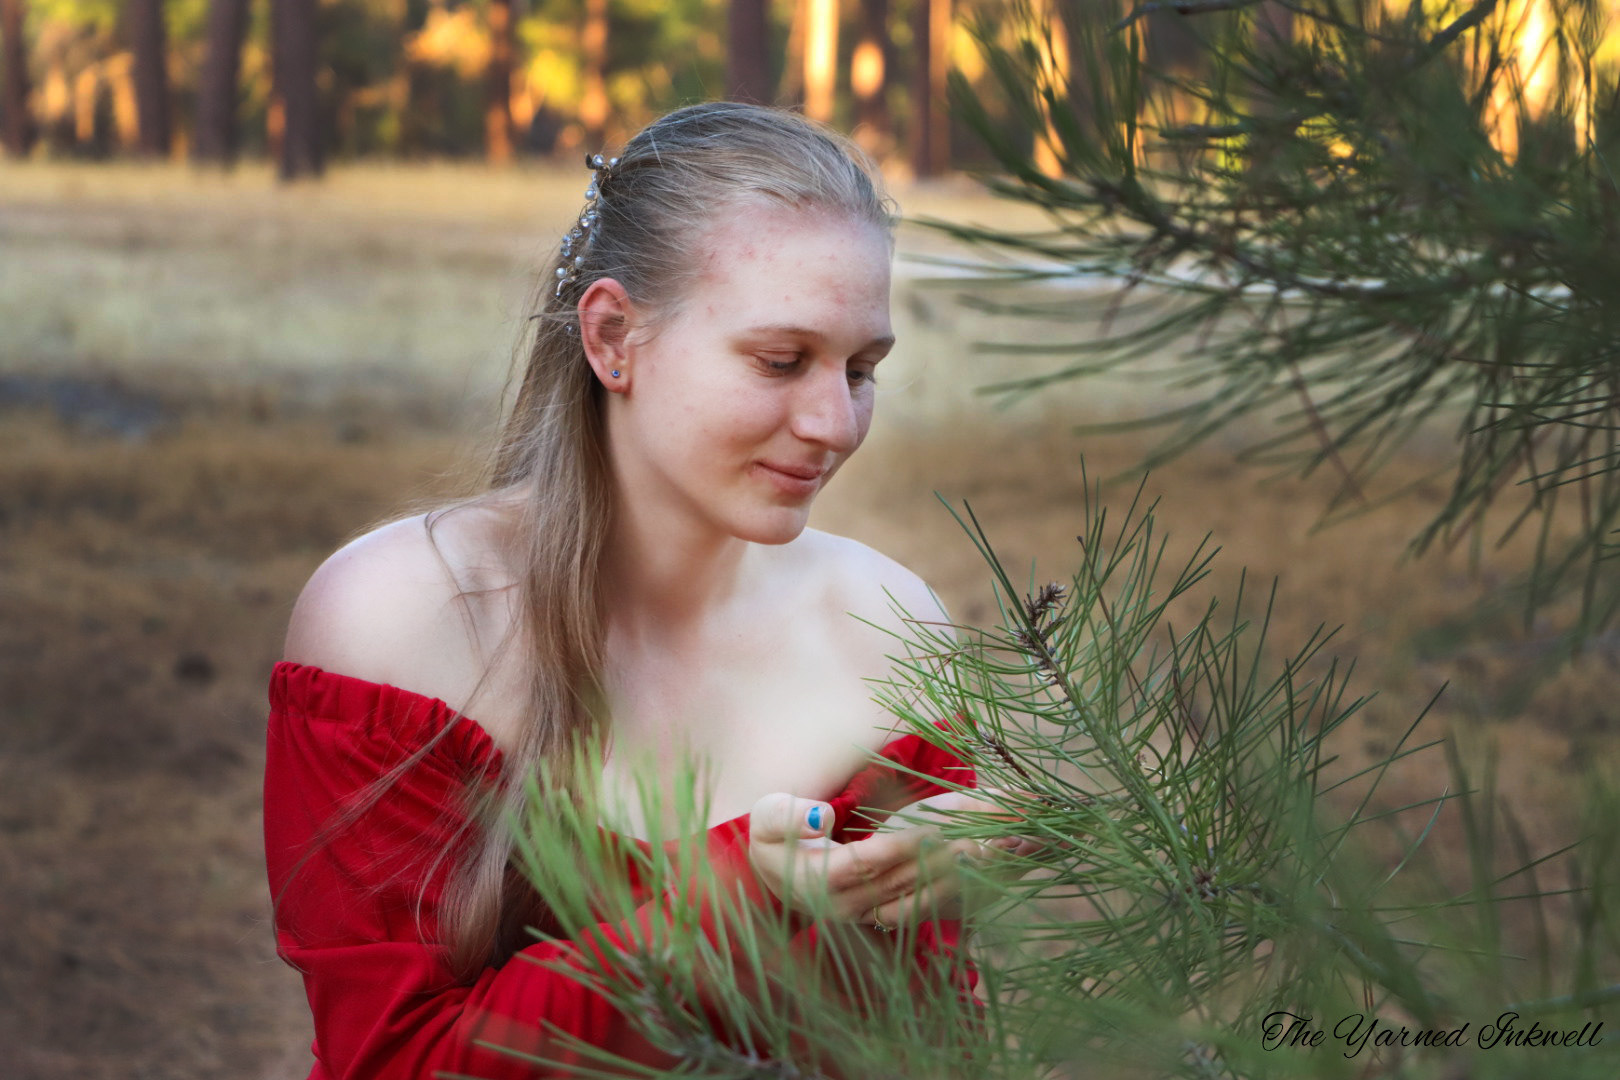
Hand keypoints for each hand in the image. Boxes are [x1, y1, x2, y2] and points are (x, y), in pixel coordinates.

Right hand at [747, 790, 1043, 929]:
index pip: (864, 863)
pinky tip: (977, 872)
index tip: (930, 829)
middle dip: (938, 860)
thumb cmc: (773, 838)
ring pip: (914, 897)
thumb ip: (789, 816)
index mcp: (819, 880)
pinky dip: (950, 890)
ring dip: (952, 877)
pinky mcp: (881, 917)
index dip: (897, 847)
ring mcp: (865, 916)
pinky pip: (920, 906)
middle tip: (976, 837)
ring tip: (987, 852)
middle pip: (898, 882)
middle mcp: (846, 905)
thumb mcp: (767, 818)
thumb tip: (821, 818)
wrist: (771, 876)